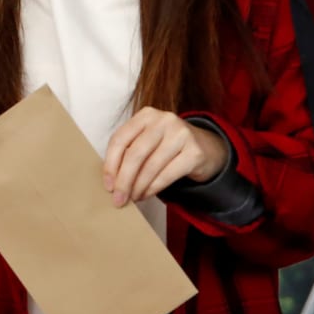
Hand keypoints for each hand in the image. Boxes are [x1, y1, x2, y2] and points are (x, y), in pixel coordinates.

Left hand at [102, 108, 230, 205]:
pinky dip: (153, 188)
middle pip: (135, 153)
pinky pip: (167, 175)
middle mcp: (163, 120)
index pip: (120, 139)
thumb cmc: (167, 146)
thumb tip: (111, 181)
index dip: (111, 164)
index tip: (107, 185)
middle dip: (123, 180)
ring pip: (151, 166)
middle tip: (118, 198)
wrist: (206, 147)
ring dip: (138, 187)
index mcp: (146, 115)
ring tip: (133, 198)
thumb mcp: (147, 140)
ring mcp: (181, 134)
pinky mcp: (194, 152)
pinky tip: (146, 195)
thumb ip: (130, 152)